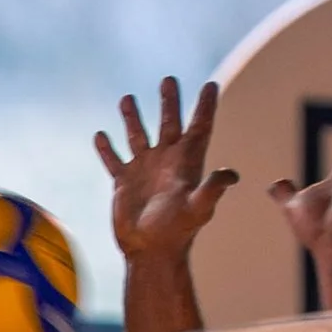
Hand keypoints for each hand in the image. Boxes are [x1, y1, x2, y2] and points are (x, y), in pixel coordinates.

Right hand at [95, 78, 236, 263]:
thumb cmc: (178, 232)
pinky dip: (106, 148)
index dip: (205, 106)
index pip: (199, 127)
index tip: (210, 85)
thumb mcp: (199, 208)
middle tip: (169, 80)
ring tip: (127, 98)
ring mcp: (144, 170)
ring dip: (133, 117)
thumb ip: (212, 189)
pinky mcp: (124, 182)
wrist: (150, 252)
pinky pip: (113, 159)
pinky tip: (100, 135)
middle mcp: (166, 162)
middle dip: (170, 102)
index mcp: (187, 163)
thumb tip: (231, 174)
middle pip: (169, 124)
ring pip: (138, 136)